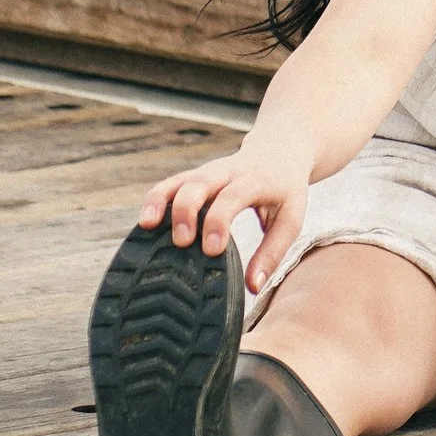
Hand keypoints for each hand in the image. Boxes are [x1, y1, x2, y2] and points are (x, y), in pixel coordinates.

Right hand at [137, 130, 314, 291]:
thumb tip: (253, 287)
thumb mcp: (291, 217)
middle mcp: (227, 172)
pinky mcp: (194, 177)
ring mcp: (208, 173)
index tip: (211, 250)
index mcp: (255, 180)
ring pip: (179, 180)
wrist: (280, 148)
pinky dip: (155, 199)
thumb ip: (273, 252)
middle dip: (186, 210)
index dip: (219, 221)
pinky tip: (144, 222)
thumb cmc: (285, 189)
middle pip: (200, 182)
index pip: (233, 197)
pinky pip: (170, 184)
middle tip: (181, 242)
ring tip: (146, 226)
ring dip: (161, 200)